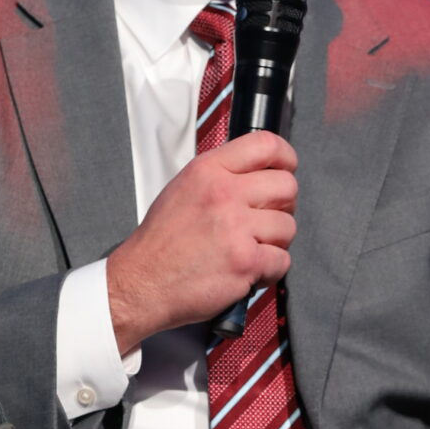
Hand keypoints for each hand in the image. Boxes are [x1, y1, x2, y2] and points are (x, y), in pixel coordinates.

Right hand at [107, 134, 296, 351]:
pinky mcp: (245, 261)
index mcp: (207, 171)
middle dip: (283, 206)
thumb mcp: (183, 189)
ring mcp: (236, 228)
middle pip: (287, 186)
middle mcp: (223, 194)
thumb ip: (220, 176)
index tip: (286, 169)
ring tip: (250, 249)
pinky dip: (269, 271)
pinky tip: (248, 270)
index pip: (265, 145)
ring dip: (275, 242)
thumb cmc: (161, 243)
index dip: (285, 158)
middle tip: (266, 220)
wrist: (141, 283)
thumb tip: (258, 174)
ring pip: (288, 226)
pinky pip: (282, 261)